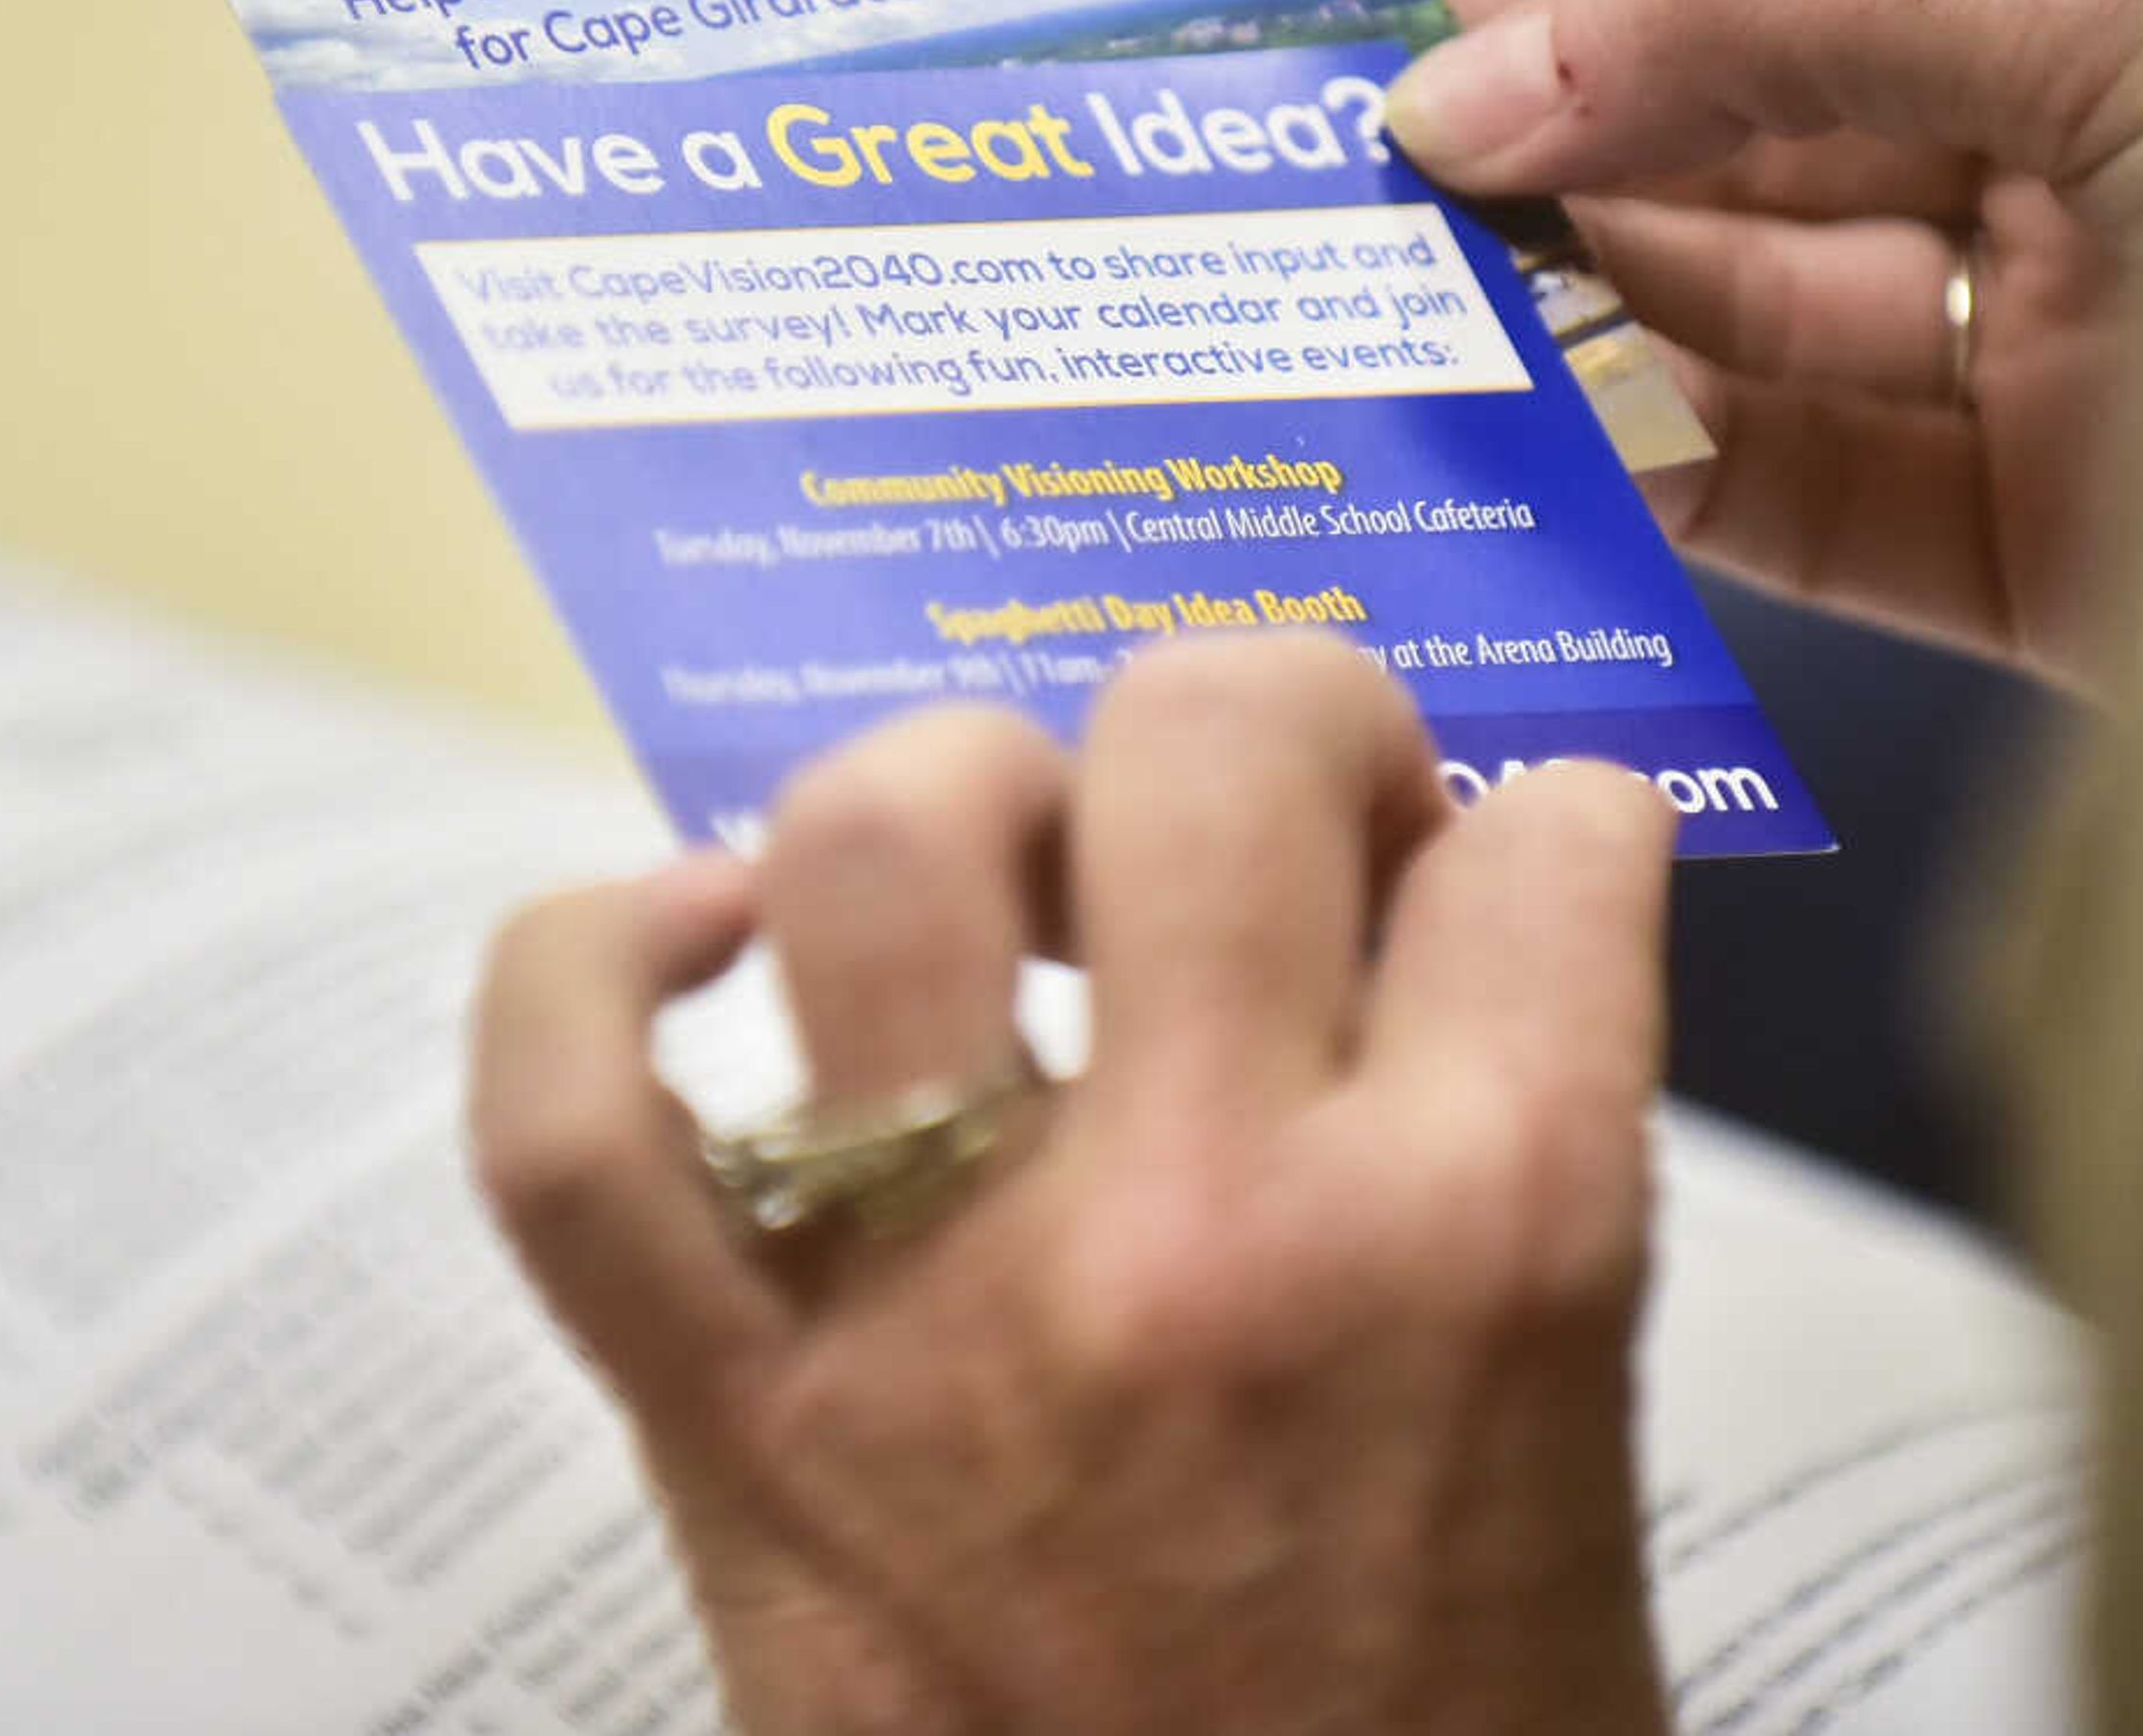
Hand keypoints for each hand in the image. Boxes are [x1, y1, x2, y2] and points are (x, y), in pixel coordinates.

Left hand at [471, 636, 1682, 1735]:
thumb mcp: (1577, 1431)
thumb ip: (1516, 1151)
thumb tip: (1422, 910)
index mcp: (1497, 1237)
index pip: (1547, 843)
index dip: (1529, 823)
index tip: (1479, 870)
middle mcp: (1220, 1228)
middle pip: (1206, 747)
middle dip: (1267, 712)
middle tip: (1261, 811)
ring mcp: (943, 1312)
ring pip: (885, 846)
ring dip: (955, 790)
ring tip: (1001, 854)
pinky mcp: (730, 1426)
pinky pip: (565, 1123)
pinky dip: (581, 967)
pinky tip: (689, 927)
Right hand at [1305, 0, 2142, 691]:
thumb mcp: (2141, 3)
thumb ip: (1788, 14)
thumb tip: (1477, 75)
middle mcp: (2061, 76)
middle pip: (1706, 37)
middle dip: (1483, 42)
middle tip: (1246, 59)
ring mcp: (2036, 305)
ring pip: (1707, 269)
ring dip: (1518, 266)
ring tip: (1299, 256)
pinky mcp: (2020, 525)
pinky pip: (1771, 479)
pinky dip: (1623, 466)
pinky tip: (1475, 437)